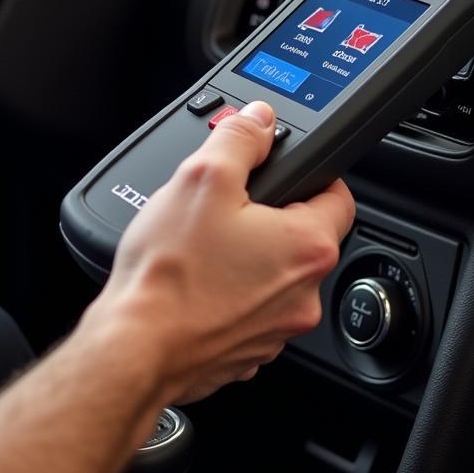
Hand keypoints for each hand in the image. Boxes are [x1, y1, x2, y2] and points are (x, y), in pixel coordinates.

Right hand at [85, 102, 354, 404]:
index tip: (282, 170)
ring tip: (201, 246)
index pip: (339, 195)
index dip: (310, 173)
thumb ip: (238, 141)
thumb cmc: (170, 273)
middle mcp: (304, 294)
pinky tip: (194, 282)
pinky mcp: (246, 352)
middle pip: (301, 236)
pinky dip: (227, 294)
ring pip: (272, 276)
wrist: (134, 347)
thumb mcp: (203, 178)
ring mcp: (276, 330)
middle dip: (267, 217)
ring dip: (247, 258)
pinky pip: (247, 310)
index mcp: (307, 246)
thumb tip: (259, 120)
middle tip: (225, 207)